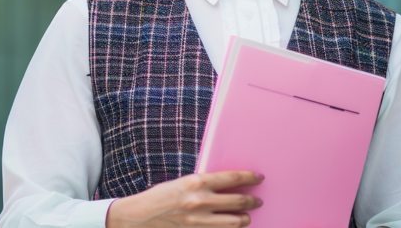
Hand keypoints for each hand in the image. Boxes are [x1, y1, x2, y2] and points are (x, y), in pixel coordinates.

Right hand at [105, 171, 263, 226]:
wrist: (142, 216)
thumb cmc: (161, 196)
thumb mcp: (183, 183)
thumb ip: (204, 185)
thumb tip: (227, 185)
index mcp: (197, 182)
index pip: (232, 178)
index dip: (249, 177)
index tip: (258, 177)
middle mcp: (201, 200)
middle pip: (238, 200)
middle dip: (252, 200)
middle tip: (257, 200)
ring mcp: (200, 219)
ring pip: (235, 221)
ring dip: (245, 218)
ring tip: (247, 216)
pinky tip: (232, 226)